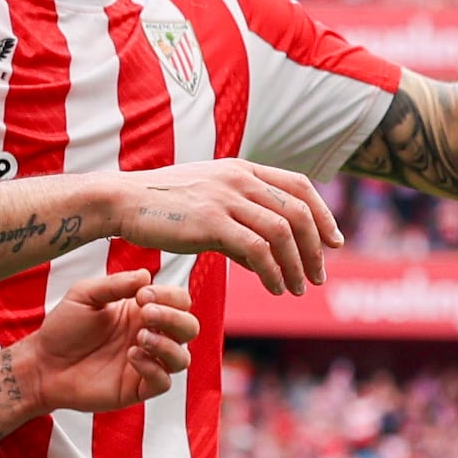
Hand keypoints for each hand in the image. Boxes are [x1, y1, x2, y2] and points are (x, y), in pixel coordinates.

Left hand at [9, 268, 195, 416]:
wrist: (42, 364)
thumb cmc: (62, 328)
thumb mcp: (84, 295)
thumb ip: (115, 284)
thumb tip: (147, 275)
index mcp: (141, 311)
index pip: (179, 301)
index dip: (169, 296)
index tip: (142, 295)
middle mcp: (150, 336)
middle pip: (189, 327)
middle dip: (173, 318)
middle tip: (145, 314)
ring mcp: (146, 364)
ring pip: (183, 357)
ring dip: (167, 344)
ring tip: (138, 338)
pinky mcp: (136, 388)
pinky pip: (164, 382)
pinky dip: (154, 368)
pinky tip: (131, 357)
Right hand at [91, 160, 343, 294]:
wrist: (122, 202)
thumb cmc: (164, 208)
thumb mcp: (210, 206)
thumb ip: (240, 227)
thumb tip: (266, 259)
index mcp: (242, 169)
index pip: (299, 185)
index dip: (323, 214)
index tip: (334, 242)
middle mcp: (239, 179)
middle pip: (298, 210)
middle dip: (316, 247)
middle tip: (319, 275)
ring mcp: (225, 198)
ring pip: (282, 231)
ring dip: (297, 264)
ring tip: (299, 288)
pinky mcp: (210, 222)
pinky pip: (257, 249)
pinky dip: (273, 271)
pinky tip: (275, 287)